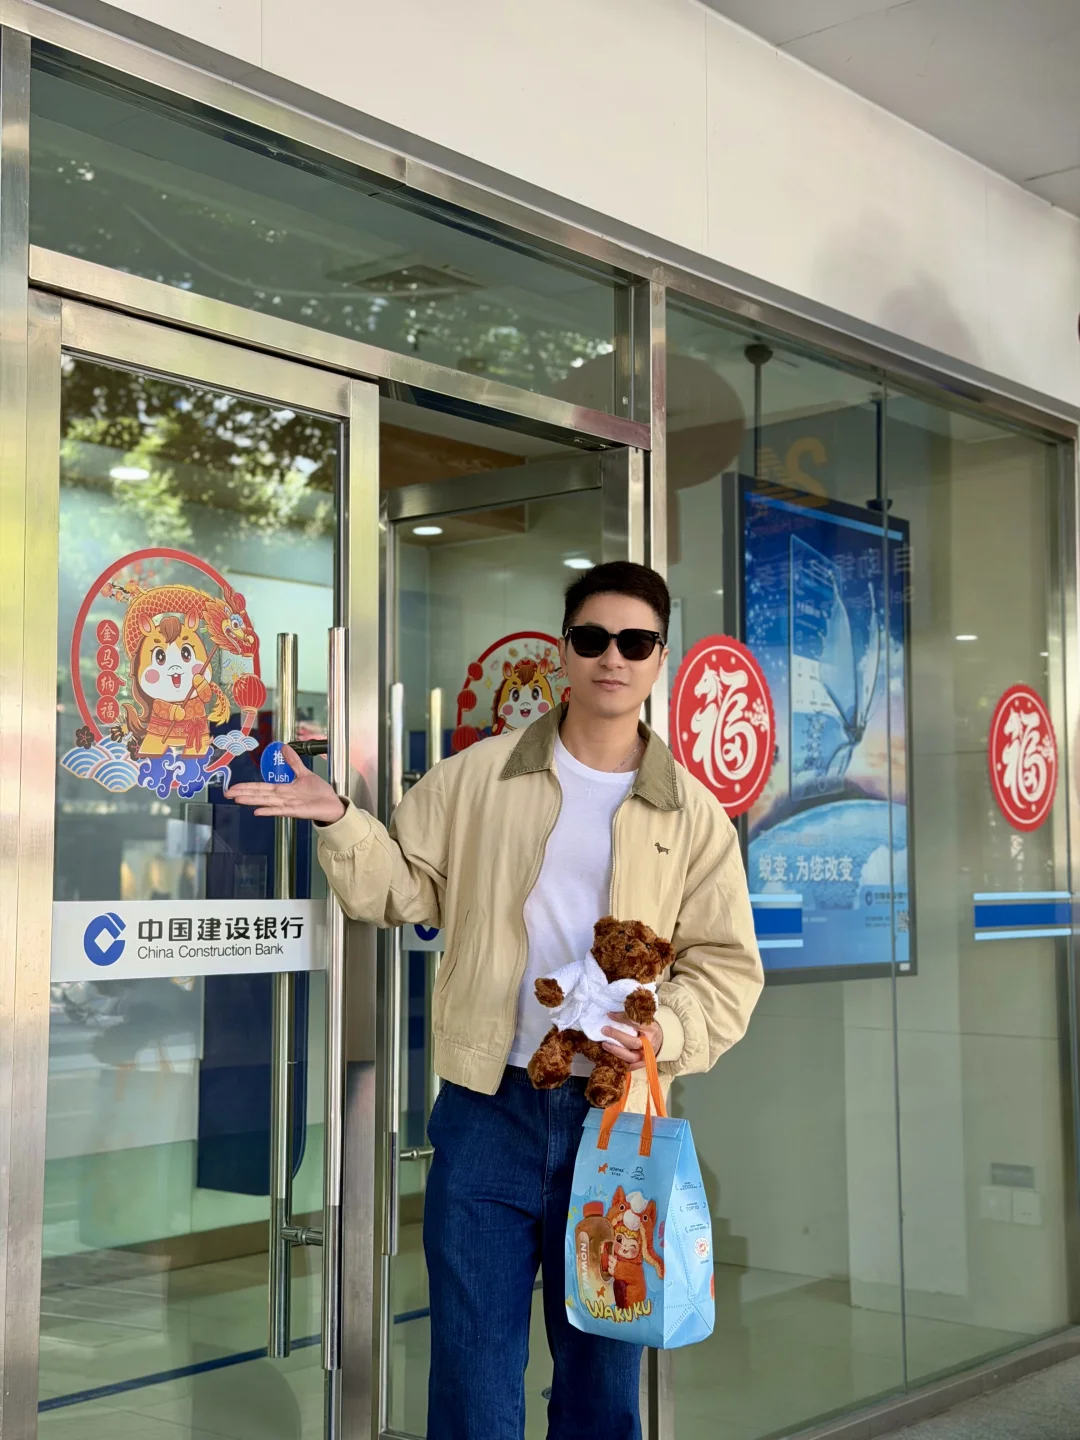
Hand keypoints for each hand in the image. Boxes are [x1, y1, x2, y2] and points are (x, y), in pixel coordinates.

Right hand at [224, 743, 346, 823]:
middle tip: (227, 793)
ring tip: (238, 799)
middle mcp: (283, 798)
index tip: (233, 787)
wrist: (332, 804)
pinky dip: (269, 811)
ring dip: (252, 800)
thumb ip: (293, 762)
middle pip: (260, 794)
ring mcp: (288, 805)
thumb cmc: (319, 792)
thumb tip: (283, 747)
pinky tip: (257, 811)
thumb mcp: (304, 773)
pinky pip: (281, 811)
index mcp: (283, 789)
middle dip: (244, 793)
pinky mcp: (297, 812)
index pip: (261, 787)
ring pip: (267, 802)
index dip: (247, 786)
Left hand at [601, 1011, 662, 1070]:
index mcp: (651, 1029)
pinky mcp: (641, 1065)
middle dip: (617, 1036)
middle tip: (604, 1030)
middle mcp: (650, 1044)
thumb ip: (630, 1018)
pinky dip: (619, 1062)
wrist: (658, 1041)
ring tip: (604, 1044)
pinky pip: (629, 1066)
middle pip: (633, 1042)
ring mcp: (646, 1056)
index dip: (622, 1019)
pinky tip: (609, 1056)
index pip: (636, 1023)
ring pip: (631, 1057)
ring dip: (616, 1051)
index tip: (610, 1015)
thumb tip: (611, 1014)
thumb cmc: (647, 1029)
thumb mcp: (643, 1020)